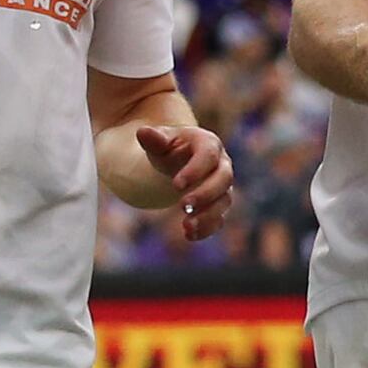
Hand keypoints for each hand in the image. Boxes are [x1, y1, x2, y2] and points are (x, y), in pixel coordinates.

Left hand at [133, 122, 234, 242]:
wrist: (178, 160)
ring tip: (186, 227)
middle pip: (223, 179)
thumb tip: (143, 132)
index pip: (208, 155)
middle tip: (183, 205)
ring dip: (207, 216)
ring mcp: (222, 186)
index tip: (176, 185)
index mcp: (208, 144)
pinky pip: (219, 218)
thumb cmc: (169, 148)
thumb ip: (154, 139)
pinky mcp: (219, 204)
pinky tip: (189, 235)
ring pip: (224, 202)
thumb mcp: (160, 142)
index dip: (195, 170)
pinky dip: (207, 229)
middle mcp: (221, 165)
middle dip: (205, 194)